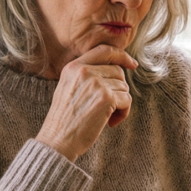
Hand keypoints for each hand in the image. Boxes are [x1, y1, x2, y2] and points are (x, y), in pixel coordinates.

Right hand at [35, 45, 137, 160]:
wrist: (58, 140)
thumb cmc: (64, 120)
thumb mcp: (68, 88)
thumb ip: (85, 76)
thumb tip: (116, 70)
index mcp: (73, 67)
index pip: (103, 51)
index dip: (121, 55)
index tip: (132, 64)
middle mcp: (84, 71)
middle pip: (118, 71)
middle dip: (119, 89)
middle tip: (109, 106)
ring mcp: (96, 83)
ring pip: (124, 87)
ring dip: (120, 104)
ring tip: (106, 117)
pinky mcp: (106, 98)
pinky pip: (127, 100)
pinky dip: (123, 113)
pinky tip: (110, 123)